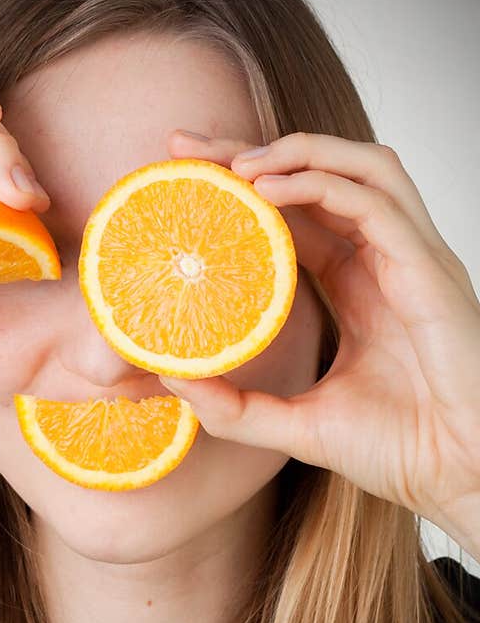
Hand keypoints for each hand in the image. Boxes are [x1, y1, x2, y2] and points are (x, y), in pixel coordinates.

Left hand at [161, 129, 479, 551]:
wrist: (456, 472)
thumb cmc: (398, 448)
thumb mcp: (294, 426)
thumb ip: (234, 407)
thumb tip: (170, 380)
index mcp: (358, 283)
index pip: (298, 210)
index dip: (245, 186)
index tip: (184, 177)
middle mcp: (384, 259)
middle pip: (321, 173)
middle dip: (255, 151)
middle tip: (187, 149)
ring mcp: (410, 257)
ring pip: (359, 166)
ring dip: (295, 152)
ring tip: (235, 165)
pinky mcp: (427, 267)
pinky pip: (375, 201)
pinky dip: (321, 184)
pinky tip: (268, 191)